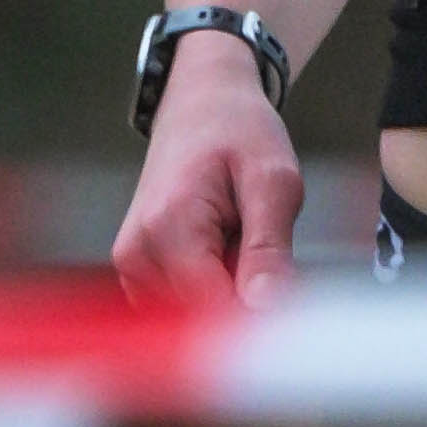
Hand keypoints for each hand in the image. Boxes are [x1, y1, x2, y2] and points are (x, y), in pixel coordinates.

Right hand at [113, 27, 303, 308]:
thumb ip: (269, 249)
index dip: (260, 322)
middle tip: (273, 263)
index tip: (295, 309)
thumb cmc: (239, 131)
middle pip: (202, 325)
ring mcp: (131, 266)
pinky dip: (214, 294)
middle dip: (246, 311)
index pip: (215, 313)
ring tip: (243, 249)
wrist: (202, 102)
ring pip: (193, 323)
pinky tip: (226, 259)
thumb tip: (266, 310)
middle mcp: (137, 254)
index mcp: (169, 229)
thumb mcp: (273, 181)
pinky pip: (182, 310)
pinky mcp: (136, 272)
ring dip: (230, 301)